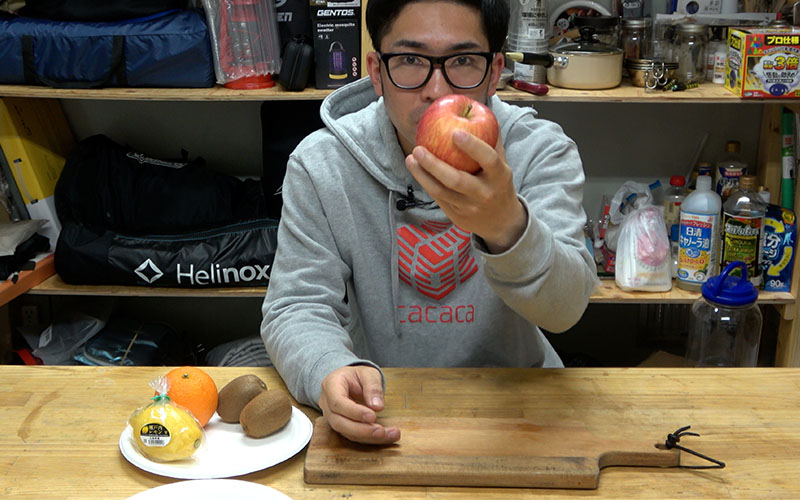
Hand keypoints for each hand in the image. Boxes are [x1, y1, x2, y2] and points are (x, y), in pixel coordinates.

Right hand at [318, 365, 400, 444]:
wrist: (349, 381)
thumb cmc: (357, 376)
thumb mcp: (368, 373)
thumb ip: (373, 387)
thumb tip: (377, 407)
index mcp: (331, 385)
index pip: (337, 402)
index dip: (354, 412)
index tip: (372, 416)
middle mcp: (327, 403)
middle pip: (339, 422)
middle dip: (361, 430)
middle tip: (382, 431)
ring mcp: (331, 417)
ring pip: (346, 432)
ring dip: (368, 436)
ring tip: (390, 434)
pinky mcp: (341, 426)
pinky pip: (352, 435)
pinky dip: (369, 438)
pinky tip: (386, 436)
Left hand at [406, 130, 526, 253]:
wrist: (501, 221)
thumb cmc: (499, 183)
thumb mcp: (502, 163)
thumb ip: (492, 140)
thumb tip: (479, 110)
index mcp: (500, 176)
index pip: (488, 159)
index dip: (473, 146)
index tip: (455, 132)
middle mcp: (485, 193)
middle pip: (457, 180)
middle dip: (435, 164)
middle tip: (419, 148)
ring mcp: (469, 207)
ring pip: (442, 191)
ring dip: (423, 175)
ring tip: (411, 158)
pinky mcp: (456, 216)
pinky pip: (438, 197)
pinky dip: (425, 182)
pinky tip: (415, 169)